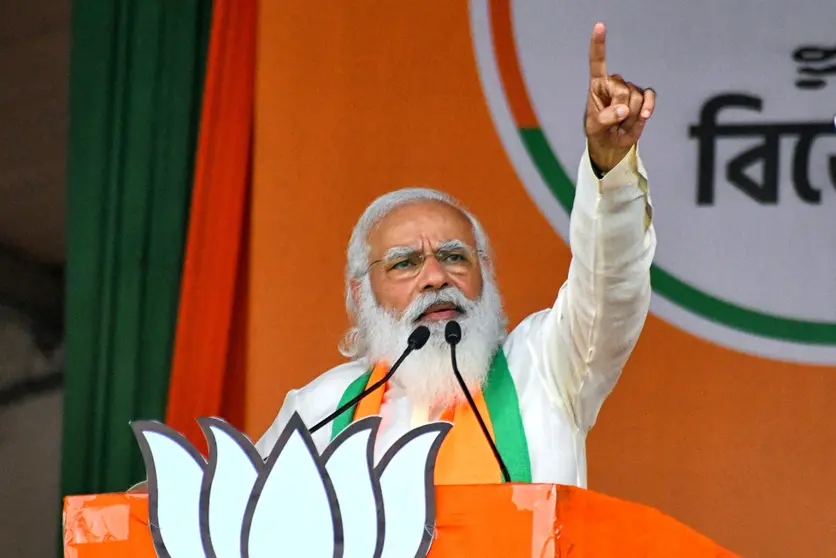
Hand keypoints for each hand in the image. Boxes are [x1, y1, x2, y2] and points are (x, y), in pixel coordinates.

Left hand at [585, 22, 655, 172]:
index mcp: (597, 85)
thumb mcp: (595, 127)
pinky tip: (644, 116)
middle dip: (619, 109)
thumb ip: (605, 118)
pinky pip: (649, 96)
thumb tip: (624, 109)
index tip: (600, 26)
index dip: (599, 44)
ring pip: (636, 96)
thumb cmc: (598, 132)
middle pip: (622, 88)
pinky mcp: (643, 98)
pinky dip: (648, 106)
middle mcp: (614, 83)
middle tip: (613, 122)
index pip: (598, 61)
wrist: (612, 144)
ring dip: (630, 116)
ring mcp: (630, 89)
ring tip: (621, 124)